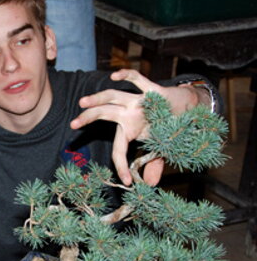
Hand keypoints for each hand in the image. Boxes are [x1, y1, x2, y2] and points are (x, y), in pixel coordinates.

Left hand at [69, 69, 194, 185]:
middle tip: (73, 124)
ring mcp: (138, 102)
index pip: (119, 149)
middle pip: (103, 113)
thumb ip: (153, 165)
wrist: (187, 107)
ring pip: (113, 96)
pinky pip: (138, 79)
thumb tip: (150, 184)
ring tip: (83, 102)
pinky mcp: (153, 91)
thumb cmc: (168, 127)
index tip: (127, 181)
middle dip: (88, 117)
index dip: (122, 166)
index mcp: (128, 130)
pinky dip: (126, 76)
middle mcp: (129, 114)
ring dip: (98, 99)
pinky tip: (114, 76)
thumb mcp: (160, 150)